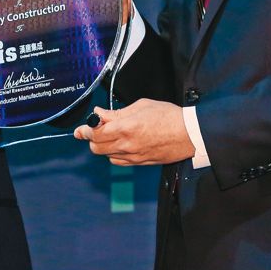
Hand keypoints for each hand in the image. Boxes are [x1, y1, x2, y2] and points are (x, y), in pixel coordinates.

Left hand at [73, 100, 194, 164]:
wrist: (190, 133)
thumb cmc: (168, 116)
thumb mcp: (140, 106)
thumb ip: (116, 112)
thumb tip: (99, 113)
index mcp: (125, 128)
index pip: (95, 133)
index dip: (85, 130)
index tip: (81, 129)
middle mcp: (127, 145)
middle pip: (96, 148)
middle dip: (92, 138)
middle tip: (95, 129)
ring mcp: (134, 156)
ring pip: (106, 156)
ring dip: (103, 147)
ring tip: (110, 135)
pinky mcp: (141, 163)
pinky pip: (119, 162)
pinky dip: (114, 154)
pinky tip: (120, 145)